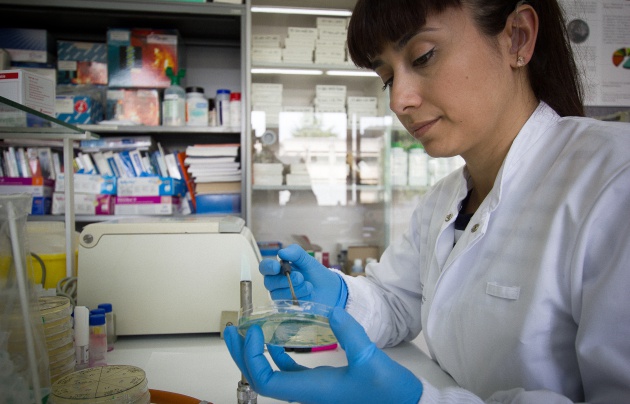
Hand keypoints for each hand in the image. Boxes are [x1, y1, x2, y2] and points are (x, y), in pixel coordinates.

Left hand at [224, 307, 422, 403]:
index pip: (265, 381)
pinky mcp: (320, 382)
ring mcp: (311, 387)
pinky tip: (276, 338)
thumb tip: (329, 310)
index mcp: (311, 390)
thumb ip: (350, 334)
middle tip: (232, 328)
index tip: (253, 332)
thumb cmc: (389, 389)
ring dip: (255, 352)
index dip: (251, 358)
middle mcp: (305, 391)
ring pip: (271, 373)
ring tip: (247, 330)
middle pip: (260, 377)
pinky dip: (277, 354)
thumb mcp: (370, 359)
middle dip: (242, 353)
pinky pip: (288, 370)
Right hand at [259, 244, 345, 308]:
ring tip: (309, 286)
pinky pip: (286, 305)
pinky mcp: (287, 309)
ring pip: (278, 295)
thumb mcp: (307, 259)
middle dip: (285, 280)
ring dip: (295, 290)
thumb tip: (281, 253)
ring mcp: (281, 297)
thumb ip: (295, 253)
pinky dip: (299, 299)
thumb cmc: (315, 273)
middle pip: (269, 283)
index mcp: (278, 269)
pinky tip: (309, 295)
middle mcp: (276, 284)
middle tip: (300, 277)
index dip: (268, 267)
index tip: (277, 267)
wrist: (330, 290)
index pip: (265, 267)